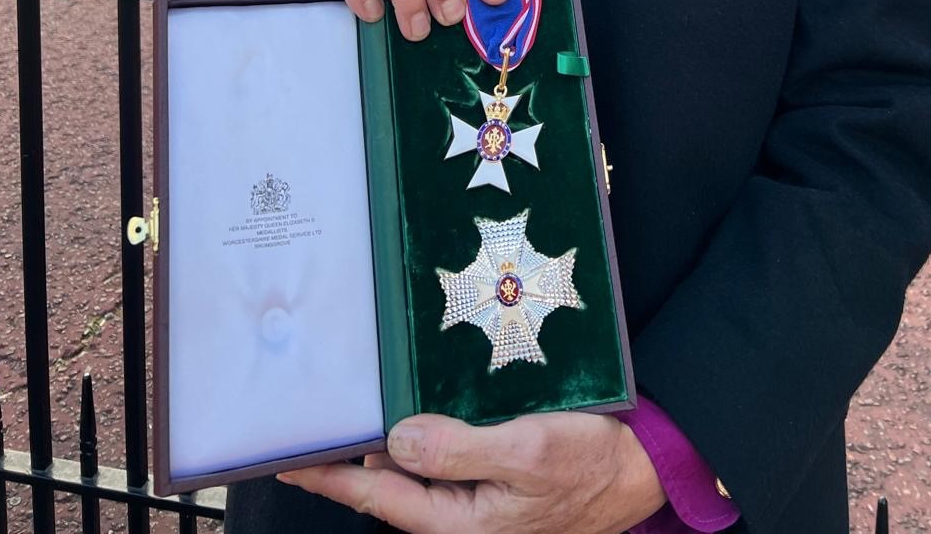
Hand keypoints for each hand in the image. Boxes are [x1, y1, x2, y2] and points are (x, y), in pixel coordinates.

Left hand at [278, 411, 664, 533]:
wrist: (641, 468)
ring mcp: (477, 497)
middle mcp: (461, 514)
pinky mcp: (494, 475)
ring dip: (386, 444)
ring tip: (352, 414)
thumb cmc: (590, 462)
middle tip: (315, 425)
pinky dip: (422, 434)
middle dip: (351, 460)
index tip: (290, 463)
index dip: (333, 478)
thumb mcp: (527, 451)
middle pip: (390, 485)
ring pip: (416, 469)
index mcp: (461, 520)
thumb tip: (396, 442)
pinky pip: (445, 457)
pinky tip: (414, 411)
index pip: (379, 496)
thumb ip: (459, 450)